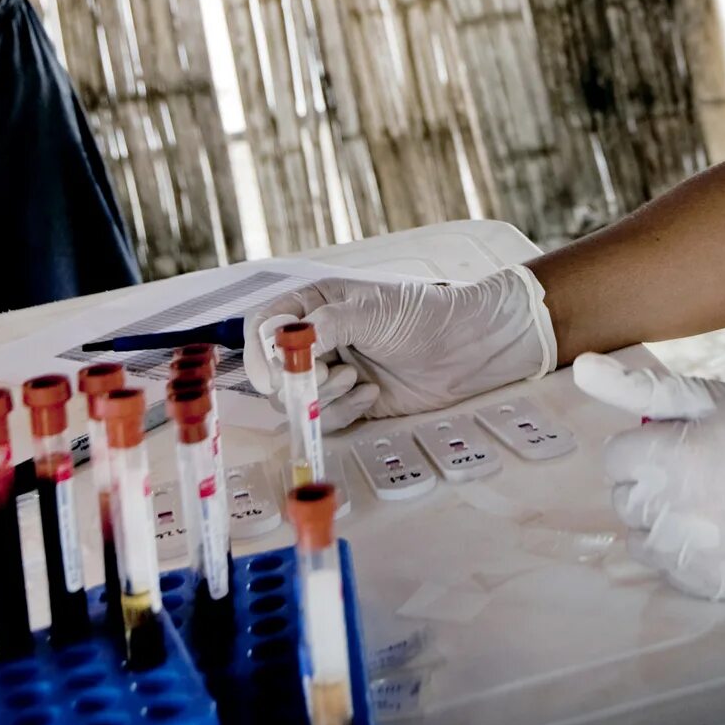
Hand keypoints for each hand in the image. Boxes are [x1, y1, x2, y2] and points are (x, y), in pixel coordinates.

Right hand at [243, 265, 555, 424]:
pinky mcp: (349, 401)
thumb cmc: (420, 315)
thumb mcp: (368, 310)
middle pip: (275, 371)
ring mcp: (331, 372)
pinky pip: (325, 419)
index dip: (259, 354)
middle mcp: (316, 339)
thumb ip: (322, 326)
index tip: (272, 378)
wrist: (466, 348)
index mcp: (314, 306)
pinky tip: (372, 394)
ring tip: (357, 381)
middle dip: (298, 382)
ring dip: (324, 399)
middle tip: (330, 376)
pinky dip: (344, 412)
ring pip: (297, 401)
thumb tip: (282, 344)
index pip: (264, 327)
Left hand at [574, 354, 724, 600]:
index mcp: (669, 458)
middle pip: (626, 500)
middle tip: (707, 470)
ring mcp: (693, 553)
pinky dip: (689, 554)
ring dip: (668, 520)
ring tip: (718, 503)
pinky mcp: (712, 585)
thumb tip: (582, 371)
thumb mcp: (717, 398)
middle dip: (655, 482)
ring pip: (643, 540)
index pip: (616, 460)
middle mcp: (673, 509)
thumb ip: (643, 390)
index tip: (686, 444)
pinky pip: (671, 572)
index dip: (650, 447)